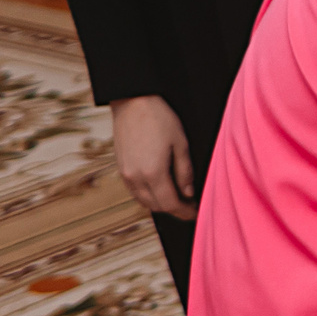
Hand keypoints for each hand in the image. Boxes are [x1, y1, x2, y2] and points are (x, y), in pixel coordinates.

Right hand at [110, 95, 197, 219]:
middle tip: (191, 207)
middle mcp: (135, 177)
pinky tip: (161, 190)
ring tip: (178, 199)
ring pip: (144, 201)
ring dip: (161, 204)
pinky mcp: (120, 167)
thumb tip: (188, 193)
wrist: (132, 102)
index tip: (196, 214)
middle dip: (174, 210)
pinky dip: (148, 196)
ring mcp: (125, 173)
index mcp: (153, 173)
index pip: (170, 204)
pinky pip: (135, 191)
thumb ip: (184, 172)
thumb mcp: (181, 144)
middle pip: (156, 206)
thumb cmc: (159, 119)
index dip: (185, 212)